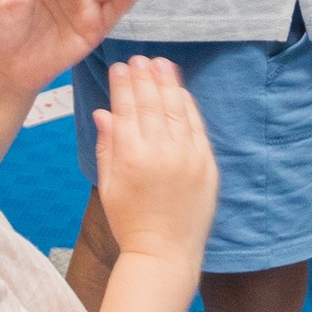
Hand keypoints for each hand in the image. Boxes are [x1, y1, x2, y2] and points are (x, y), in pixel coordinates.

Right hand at [92, 56, 217, 272]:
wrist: (164, 252)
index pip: (126, 108)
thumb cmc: (130, 222)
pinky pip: (197, 127)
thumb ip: (107, 145)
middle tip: (140, 59)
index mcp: (130, 156)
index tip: (120, 67)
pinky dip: (188, 107)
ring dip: (167, 84)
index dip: (123, 84)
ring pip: (176, 110)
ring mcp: (187, 157)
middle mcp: (160, 152)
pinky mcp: (206, 165)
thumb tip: (105, 112)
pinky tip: (180, 92)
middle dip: (144, 77)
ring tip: (160, 64)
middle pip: (151, 103)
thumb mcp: (108, 184)